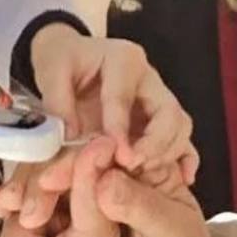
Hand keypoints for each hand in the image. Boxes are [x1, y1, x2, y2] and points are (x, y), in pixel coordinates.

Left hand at [0, 25, 197, 228]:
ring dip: (166, 153)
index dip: (120, 128)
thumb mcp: (51, 70)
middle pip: (169, 111)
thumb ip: (57, 101)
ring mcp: (158, 99)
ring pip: (180, 126)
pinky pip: (182, 137)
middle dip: (155, 143)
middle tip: (132, 165)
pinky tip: (183, 178)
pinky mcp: (160, 118)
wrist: (71, 59)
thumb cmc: (63, 61)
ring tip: (141, 172)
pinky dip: (185, 157)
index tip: (118, 155)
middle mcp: (148, 79)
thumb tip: (70, 136)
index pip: (123, 97)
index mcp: (123, 60)